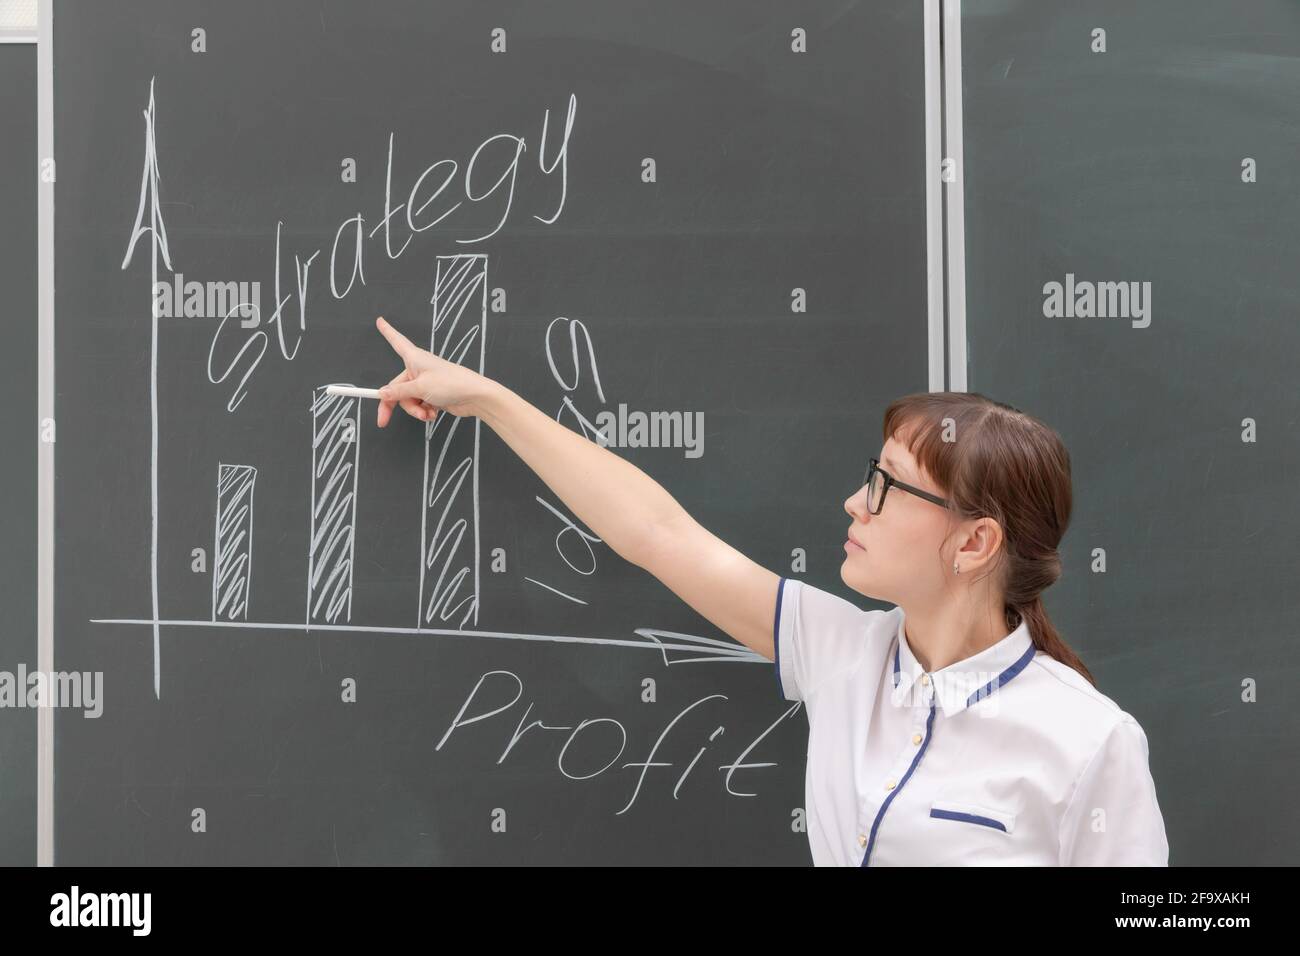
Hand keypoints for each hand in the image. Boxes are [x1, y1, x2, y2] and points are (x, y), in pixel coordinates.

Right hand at [373, 316, 495, 426]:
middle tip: (383, 421)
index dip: (388, 332)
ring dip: (415, 410)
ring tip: (426, 413)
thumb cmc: (451, 383)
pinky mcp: (432, 395)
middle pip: (396, 388)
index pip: (396, 341)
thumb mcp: (420, 388)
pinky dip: (424, 411)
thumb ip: (398, 392)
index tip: (380, 321)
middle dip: (393, 405)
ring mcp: (425, 383)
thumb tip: (382, 393)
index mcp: (414, 358)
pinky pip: (419, 405)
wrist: (475, 397)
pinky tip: (432, 413)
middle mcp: (418, 369)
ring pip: (408, 400)